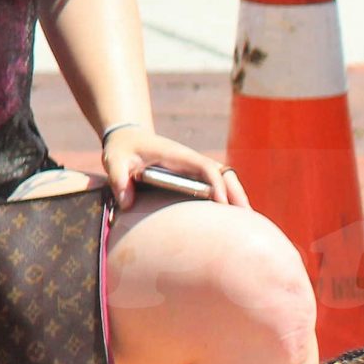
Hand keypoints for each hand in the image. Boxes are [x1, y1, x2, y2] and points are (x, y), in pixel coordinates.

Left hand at [98, 125, 246, 210]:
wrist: (129, 138)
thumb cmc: (122, 149)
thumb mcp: (114, 160)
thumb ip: (118, 179)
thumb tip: (126, 203)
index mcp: (178, 155)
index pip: (205, 168)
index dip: (216, 184)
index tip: (222, 203)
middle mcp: (192, 161)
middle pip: (225, 174)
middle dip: (238, 195)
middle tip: (249, 220)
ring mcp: (196, 168)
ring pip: (227, 180)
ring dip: (238, 198)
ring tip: (250, 225)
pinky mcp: (196, 176)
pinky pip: (220, 186)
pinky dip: (230, 200)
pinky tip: (236, 220)